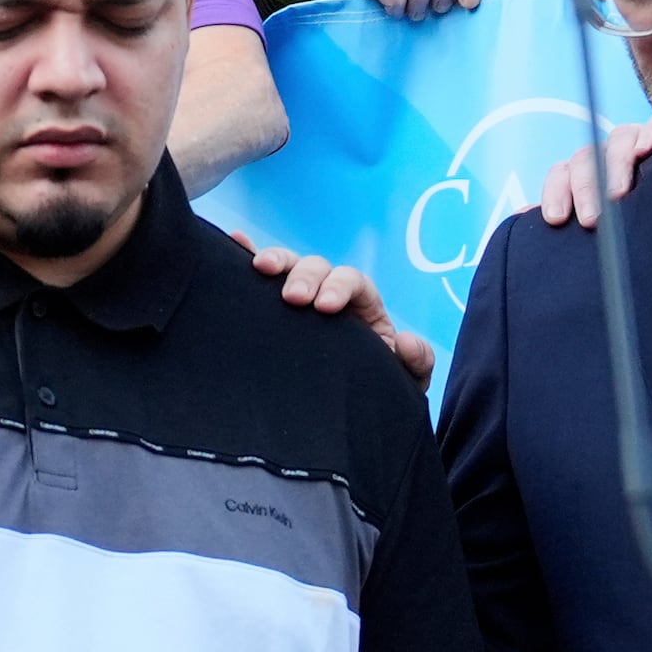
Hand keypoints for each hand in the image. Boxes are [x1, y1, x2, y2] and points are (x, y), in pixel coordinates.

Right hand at [230, 233, 434, 389]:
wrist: (352, 409)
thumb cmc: (379, 387)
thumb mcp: (405, 378)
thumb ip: (417, 360)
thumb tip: (404, 340)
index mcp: (363, 305)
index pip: (353, 281)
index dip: (339, 286)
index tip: (325, 307)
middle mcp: (330, 294)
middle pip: (318, 267)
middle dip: (305, 276)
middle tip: (292, 298)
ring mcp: (302, 301)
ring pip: (289, 267)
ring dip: (276, 262)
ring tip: (259, 268)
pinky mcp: (275, 312)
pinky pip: (261, 281)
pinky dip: (248, 255)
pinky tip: (234, 241)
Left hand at [535, 120, 651, 229]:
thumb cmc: (627, 212)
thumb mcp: (596, 217)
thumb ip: (565, 214)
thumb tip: (520, 215)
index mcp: (584, 173)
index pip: (561, 175)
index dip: (555, 193)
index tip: (555, 219)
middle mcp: (605, 155)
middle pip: (586, 159)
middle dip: (585, 189)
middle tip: (591, 219)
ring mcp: (633, 143)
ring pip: (617, 143)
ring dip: (614, 167)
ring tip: (617, 194)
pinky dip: (649, 135)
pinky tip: (649, 147)